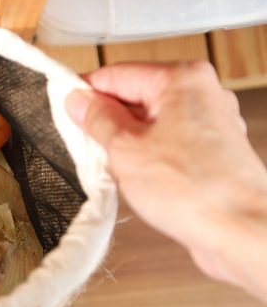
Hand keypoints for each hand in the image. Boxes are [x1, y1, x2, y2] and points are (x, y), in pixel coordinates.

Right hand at [66, 61, 266, 301]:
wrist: (242, 231)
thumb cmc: (196, 190)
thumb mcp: (126, 149)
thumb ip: (97, 120)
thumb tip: (79, 102)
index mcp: (181, 80)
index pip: (117, 74)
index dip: (86, 92)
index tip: (64, 107)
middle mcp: (200, 95)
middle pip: (135, 97)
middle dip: (106, 120)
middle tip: (82, 143)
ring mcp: (208, 123)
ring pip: (149, 122)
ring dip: (124, 142)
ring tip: (110, 166)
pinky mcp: (209, 151)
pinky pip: (165, 142)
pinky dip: (144, 156)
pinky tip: (134, 178)